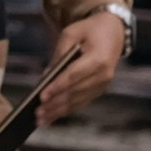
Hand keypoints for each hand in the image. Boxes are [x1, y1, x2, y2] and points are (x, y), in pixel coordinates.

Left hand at [26, 9, 130, 125]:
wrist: (114, 32)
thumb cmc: (89, 30)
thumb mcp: (71, 33)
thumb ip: (59, 54)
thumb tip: (46, 77)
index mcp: (98, 58)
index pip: (74, 75)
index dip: (57, 87)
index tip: (41, 96)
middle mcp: (103, 75)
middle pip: (75, 92)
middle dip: (55, 104)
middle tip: (37, 113)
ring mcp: (103, 85)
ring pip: (78, 101)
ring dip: (59, 112)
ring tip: (41, 119)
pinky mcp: (100, 90)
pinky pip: (81, 102)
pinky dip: (66, 110)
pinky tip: (53, 116)